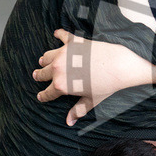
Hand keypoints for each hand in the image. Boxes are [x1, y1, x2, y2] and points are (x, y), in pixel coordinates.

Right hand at [31, 29, 148, 125]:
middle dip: (39, 76)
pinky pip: (61, 36)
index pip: (46, 93)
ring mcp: (63, 53)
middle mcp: (58, 69)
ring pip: (46, 56)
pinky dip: (58, 34)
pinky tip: (56, 34)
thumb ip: (78, 110)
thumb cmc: (106, 85)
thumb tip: (69, 122)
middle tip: (36, 76)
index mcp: (60, 85)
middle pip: (41, 73)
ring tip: (43, 61)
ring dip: (45, 60)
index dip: (43, 96)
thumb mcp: (91, 100)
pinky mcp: (73, 41)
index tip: (40, 96)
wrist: (118, 65)